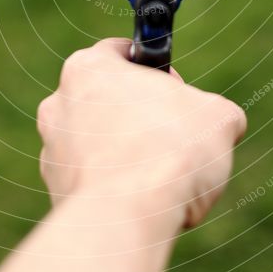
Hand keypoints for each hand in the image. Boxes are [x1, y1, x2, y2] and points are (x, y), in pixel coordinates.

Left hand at [37, 38, 245, 228]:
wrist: (129, 219)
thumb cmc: (169, 153)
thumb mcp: (217, 116)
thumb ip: (213, 110)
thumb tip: (220, 123)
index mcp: (88, 68)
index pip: (121, 52)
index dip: (156, 71)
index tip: (177, 92)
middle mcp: (59, 105)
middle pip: (108, 100)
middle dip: (141, 116)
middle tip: (173, 136)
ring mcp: (52, 151)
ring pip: (98, 143)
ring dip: (127, 154)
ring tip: (161, 176)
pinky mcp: (56, 193)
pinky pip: (93, 182)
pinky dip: (115, 188)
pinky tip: (142, 201)